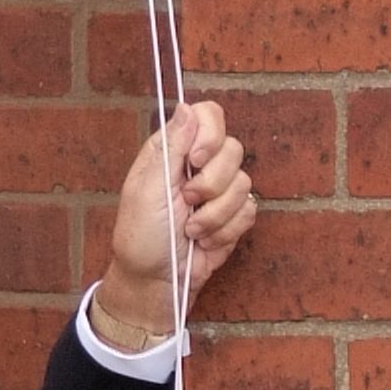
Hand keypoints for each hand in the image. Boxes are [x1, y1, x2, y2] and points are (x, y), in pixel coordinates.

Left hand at [91, 100, 256, 344]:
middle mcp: (198, 166)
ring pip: (244, 183)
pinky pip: (250, 211)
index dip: (210, 134)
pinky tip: (205, 242)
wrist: (155, 284)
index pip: (209, 115)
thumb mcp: (148, 189)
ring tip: (191, 231)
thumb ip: (171, 146)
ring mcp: (218, 192)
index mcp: (172, 151)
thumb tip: (187, 105)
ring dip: (216, 214)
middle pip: (232, 149)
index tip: (197, 160)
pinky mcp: (233, 217)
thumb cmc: (141, 238)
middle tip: (187, 202)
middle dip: (212, 183)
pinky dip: (226, 231)